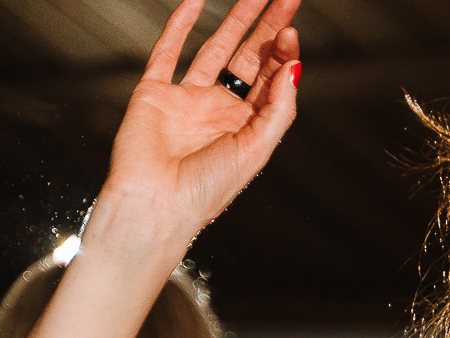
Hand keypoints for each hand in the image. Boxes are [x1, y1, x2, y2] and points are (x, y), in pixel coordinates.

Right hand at [93, 0, 300, 248]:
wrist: (155, 205)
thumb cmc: (205, 192)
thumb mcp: (256, 149)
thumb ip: (278, 108)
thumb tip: (294, 67)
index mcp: (247, 128)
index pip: (271, 80)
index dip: (283, 53)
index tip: (292, 29)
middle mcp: (219, 111)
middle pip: (249, 58)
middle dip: (269, 28)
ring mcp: (187, 99)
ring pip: (215, 48)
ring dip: (235, 20)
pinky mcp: (154, 93)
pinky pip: (168, 51)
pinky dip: (180, 24)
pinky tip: (195, 1)